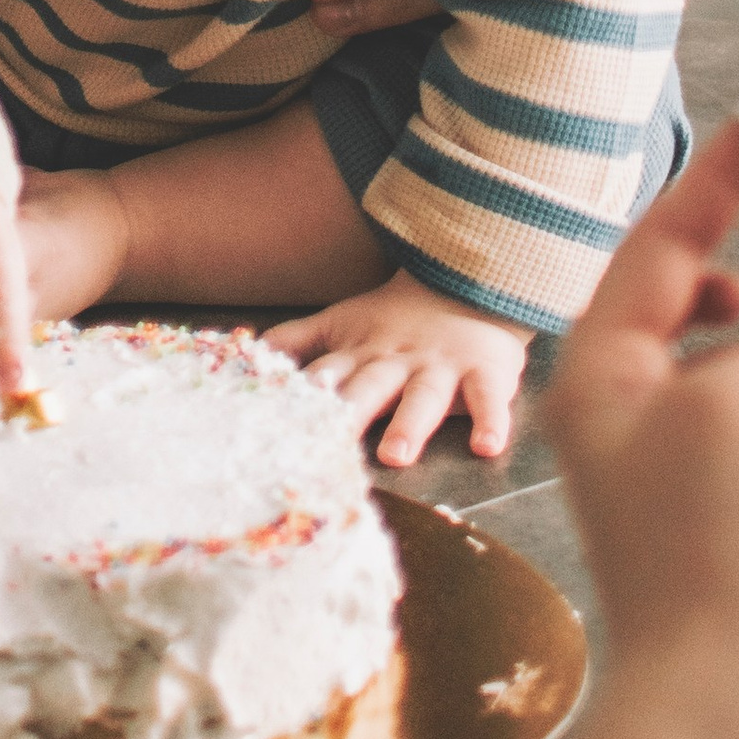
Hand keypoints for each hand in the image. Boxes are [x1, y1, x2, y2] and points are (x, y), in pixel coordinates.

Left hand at [266, 268, 529, 464]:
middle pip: (369, 387)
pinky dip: (492, 421)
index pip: (327, 377)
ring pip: (424, 396)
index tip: (277, 426)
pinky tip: (488, 447)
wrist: (464, 283)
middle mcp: (395, 361)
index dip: (304, 399)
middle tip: (329, 445)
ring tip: (395, 455)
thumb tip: (246, 353)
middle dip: (350, 413)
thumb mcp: (340, 323)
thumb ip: (297, 341)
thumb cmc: (394, 318)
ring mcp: (440, 367)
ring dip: (409, 425)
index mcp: (359, 353)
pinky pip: (490, 398)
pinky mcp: (485, 372)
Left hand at [540, 112, 738, 738]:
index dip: (727, 177)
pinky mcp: (719, 533)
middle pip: (683, 315)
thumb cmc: (712, 544)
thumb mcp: (735, 404)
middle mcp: (617, 420)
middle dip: (734, 306)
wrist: (733, 701)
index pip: (662, 245)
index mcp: (595, 373)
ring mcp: (667, 480)